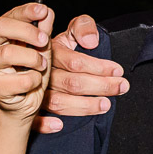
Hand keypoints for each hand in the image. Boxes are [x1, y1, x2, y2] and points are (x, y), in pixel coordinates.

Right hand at [0, 3, 54, 123]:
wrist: (24, 104)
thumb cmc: (31, 70)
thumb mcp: (41, 47)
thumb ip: (43, 30)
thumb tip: (47, 12)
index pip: (9, 15)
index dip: (26, 11)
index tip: (43, 10)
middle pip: (0, 27)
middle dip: (27, 31)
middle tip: (44, 40)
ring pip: (9, 53)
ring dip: (33, 59)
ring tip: (41, 65)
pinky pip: (21, 79)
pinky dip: (34, 79)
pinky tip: (33, 82)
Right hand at [34, 14, 128, 133]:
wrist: (34, 58)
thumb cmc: (60, 47)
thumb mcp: (71, 31)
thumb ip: (83, 26)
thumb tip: (91, 41)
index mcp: (52, 52)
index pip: (76, 62)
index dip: (99, 67)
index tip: (118, 70)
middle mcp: (42, 73)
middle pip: (72, 84)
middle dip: (101, 86)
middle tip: (122, 87)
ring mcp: (35, 92)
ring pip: (58, 102)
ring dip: (83, 106)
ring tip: (106, 105)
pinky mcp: (30, 108)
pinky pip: (33, 120)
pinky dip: (45, 124)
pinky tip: (60, 126)